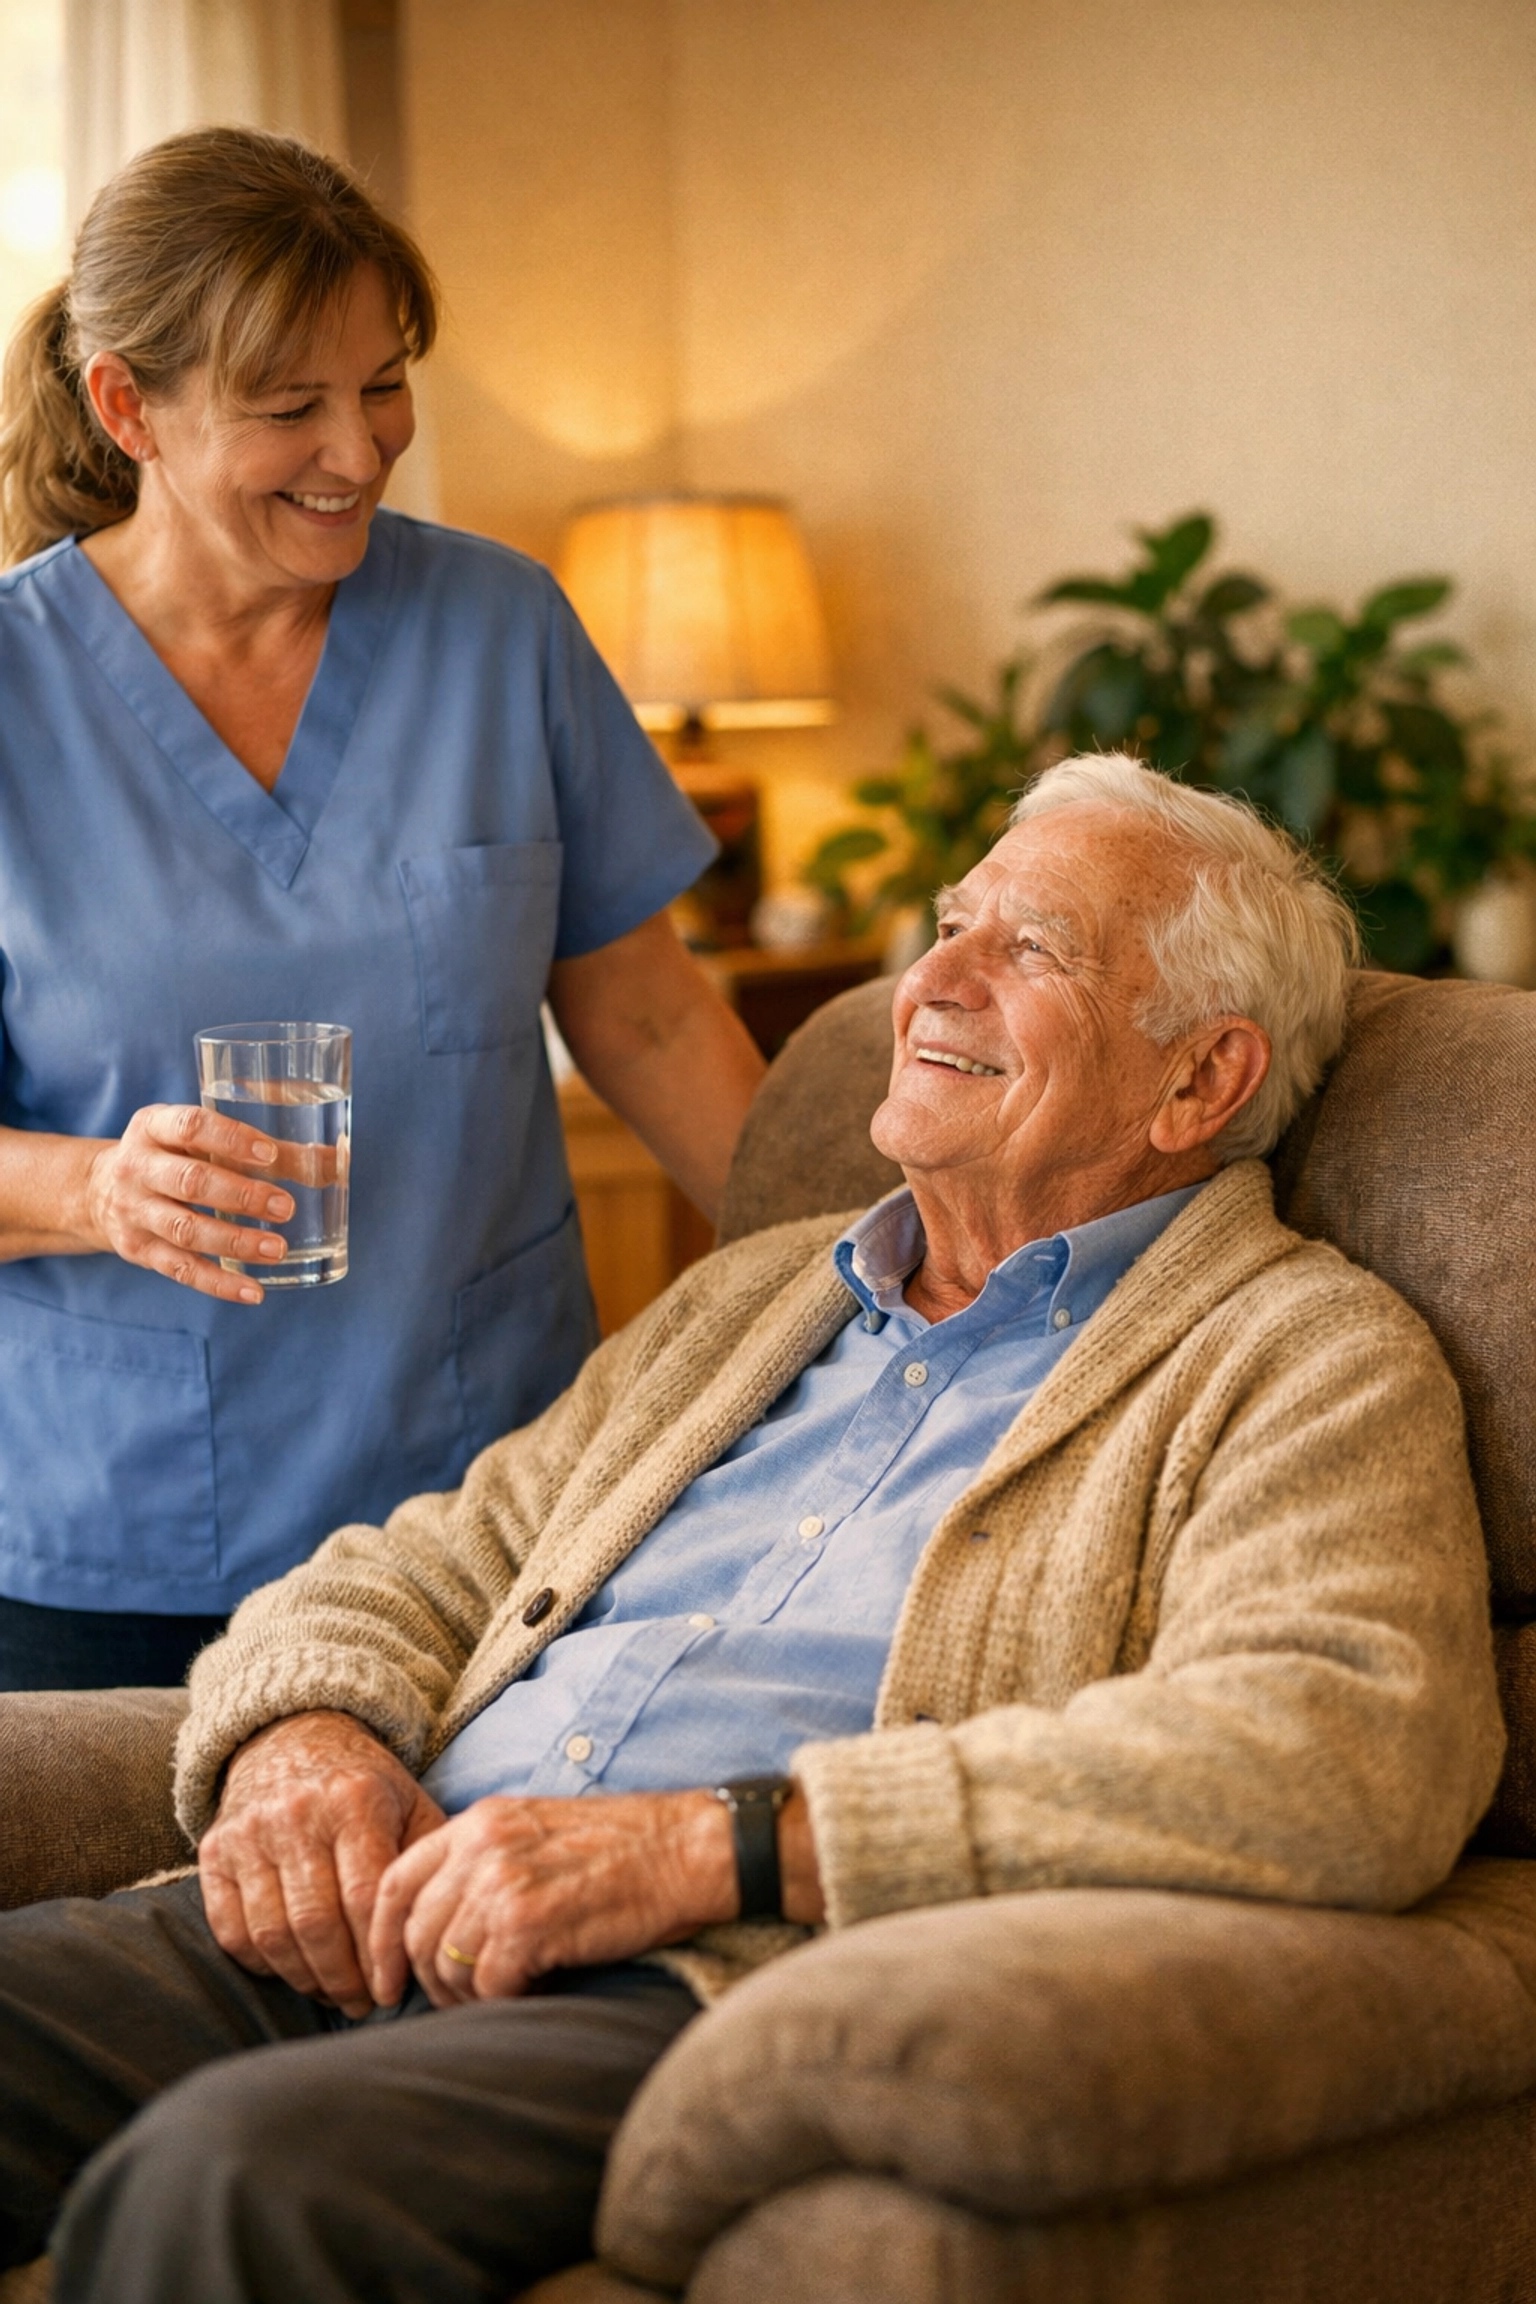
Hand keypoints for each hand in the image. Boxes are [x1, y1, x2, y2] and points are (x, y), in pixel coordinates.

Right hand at [83, 1102, 295, 1301]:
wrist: (96, 1191)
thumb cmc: (173, 1156)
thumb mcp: (201, 1138)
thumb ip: (267, 1149)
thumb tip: (338, 1160)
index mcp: (154, 1126)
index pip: (191, 1126)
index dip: (231, 1139)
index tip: (270, 1154)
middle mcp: (137, 1167)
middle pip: (189, 1182)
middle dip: (240, 1195)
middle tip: (285, 1206)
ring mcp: (134, 1211)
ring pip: (185, 1229)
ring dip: (235, 1241)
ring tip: (278, 1248)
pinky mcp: (138, 1249)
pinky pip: (181, 1270)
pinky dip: (219, 1284)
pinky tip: (253, 1292)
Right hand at [200, 1711, 445, 2017]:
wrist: (292, 1737)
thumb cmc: (364, 1786)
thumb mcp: (408, 1802)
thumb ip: (426, 1859)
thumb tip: (438, 1930)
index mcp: (354, 1800)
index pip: (367, 1897)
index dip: (380, 1956)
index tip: (393, 1991)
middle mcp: (297, 1813)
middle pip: (317, 1923)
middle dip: (344, 1978)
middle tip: (363, 2004)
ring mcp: (249, 1832)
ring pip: (272, 1934)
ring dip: (305, 1978)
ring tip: (332, 1993)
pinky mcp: (214, 1850)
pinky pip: (231, 1929)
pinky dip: (261, 1963)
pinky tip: (291, 1970)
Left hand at [368, 1791, 738, 2008]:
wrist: (684, 1849)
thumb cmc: (621, 1848)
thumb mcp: (537, 1831)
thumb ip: (484, 1863)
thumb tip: (441, 1927)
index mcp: (479, 1822)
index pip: (394, 1881)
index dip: (380, 1938)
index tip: (386, 1979)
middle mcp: (481, 1848)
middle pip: (415, 1931)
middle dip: (429, 1979)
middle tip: (459, 2001)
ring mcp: (503, 1884)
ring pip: (448, 1964)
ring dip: (470, 1995)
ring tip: (506, 1994)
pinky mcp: (530, 1924)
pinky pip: (489, 1986)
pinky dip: (507, 2000)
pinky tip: (537, 1989)